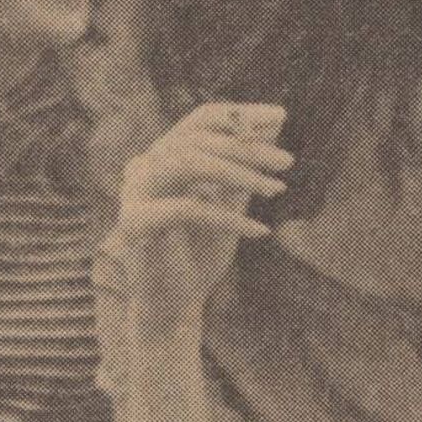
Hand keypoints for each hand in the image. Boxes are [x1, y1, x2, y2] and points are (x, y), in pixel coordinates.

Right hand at [108, 103, 289, 339]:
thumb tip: (276, 118)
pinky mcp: (135, 223)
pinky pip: (187, 208)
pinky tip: (260, 231)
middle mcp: (142, 167)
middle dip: (247, 148)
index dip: (239, 114)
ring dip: (239, 174)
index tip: (280, 116)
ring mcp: (134, 193)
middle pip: (198, 138)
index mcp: (163, 157)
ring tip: (277, 190)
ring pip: (188, 162)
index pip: (201, 121)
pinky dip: (228, 218)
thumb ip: (246, 164)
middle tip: (287, 163)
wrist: (174, 306)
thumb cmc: (200, 254)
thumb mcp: (232, 201)